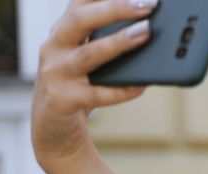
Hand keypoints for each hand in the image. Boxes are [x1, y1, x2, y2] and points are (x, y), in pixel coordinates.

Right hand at [31, 0, 157, 164]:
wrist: (53, 126)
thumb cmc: (81, 84)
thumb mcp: (91, 58)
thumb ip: (112, 42)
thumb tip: (154, 31)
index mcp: (63, 31)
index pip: (80, 1)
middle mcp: (54, 46)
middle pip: (80, 19)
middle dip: (115, 8)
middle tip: (148, 4)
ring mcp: (56, 73)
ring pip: (89, 54)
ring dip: (119, 43)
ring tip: (147, 33)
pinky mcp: (63, 100)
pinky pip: (97, 94)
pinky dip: (121, 90)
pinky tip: (142, 86)